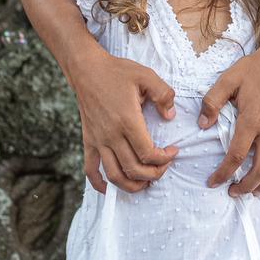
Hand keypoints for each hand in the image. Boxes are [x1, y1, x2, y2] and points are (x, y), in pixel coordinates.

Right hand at [71, 47, 178, 193]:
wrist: (87, 70)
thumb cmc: (117, 72)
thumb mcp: (146, 76)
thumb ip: (163, 94)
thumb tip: (171, 116)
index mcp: (127, 121)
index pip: (147, 153)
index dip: (164, 158)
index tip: (172, 152)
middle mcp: (111, 135)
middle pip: (134, 169)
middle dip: (154, 174)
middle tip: (163, 166)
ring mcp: (98, 140)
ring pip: (114, 175)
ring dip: (131, 185)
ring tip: (145, 181)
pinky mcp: (88, 141)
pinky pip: (90, 169)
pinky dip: (99, 184)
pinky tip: (109, 189)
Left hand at [198, 45, 259, 197]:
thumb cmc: (255, 68)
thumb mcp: (228, 79)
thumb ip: (212, 101)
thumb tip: (202, 123)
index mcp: (251, 120)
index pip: (236, 155)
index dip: (224, 173)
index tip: (214, 182)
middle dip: (246, 186)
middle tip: (234, 192)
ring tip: (255, 192)